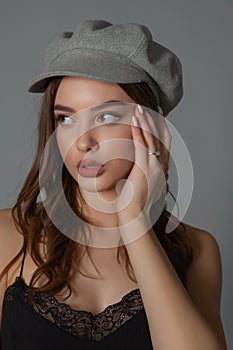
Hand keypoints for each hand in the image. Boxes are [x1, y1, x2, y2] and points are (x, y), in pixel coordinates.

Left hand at [116, 104, 170, 222]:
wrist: (135, 217)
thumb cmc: (135, 204)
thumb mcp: (141, 186)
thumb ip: (140, 173)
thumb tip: (132, 167)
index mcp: (161, 170)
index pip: (163, 144)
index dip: (160, 129)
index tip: (156, 116)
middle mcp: (161, 166)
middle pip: (161, 138)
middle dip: (155, 120)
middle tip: (151, 106)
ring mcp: (154, 167)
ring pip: (152, 139)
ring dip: (145, 123)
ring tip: (139, 108)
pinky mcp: (144, 169)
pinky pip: (142, 146)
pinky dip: (138, 132)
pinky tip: (134, 121)